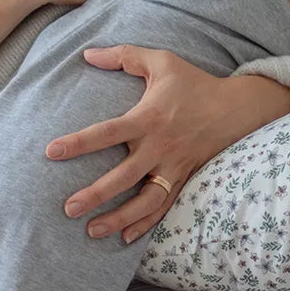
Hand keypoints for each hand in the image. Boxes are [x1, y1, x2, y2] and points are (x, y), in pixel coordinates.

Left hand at [47, 45, 289, 243]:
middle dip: (96, 194)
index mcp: (149, 118)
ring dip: (118, 218)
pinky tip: (125, 236)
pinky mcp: (185, 178)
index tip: (51, 152)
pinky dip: (145, 223)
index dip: (79, 142)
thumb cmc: (195, 83)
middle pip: (124, 176)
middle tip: (68, 208)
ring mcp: (173, 166)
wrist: (238, 108)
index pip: (107, 132)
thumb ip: (124, 55)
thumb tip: (88, 54)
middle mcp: (159, 146)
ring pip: (145, 200)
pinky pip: (164, 206)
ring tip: (91, 230)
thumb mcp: (162, 61)